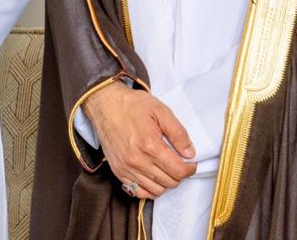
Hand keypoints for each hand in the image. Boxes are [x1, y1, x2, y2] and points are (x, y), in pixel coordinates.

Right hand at [83, 81, 195, 199]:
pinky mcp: (118, 171)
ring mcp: (126, 168)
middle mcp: (137, 161)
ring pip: (156, 190)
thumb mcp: (160, 111)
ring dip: (166, 182)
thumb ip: (178, 133)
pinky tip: (153, 177)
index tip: (191, 163)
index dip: (190, 168)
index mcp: (150, 145)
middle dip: (179, 174)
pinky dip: (149, 189)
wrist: (105, 105)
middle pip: (169, 182)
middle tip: (179, 163)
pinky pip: (138, 192)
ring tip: (166, 168)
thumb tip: (190, 153)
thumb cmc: (132, 106)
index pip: (178, 170)